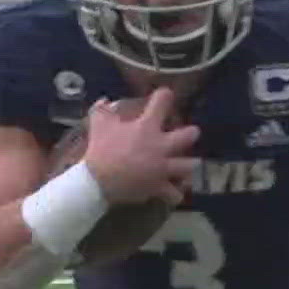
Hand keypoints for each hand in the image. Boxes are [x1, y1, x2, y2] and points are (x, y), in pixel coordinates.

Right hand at [80, 87, 199, 206]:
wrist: (97, 180)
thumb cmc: (100, 150)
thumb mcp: (98, 125)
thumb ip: (102, 111)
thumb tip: (104, 100)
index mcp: (147, 127)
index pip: (162, 102)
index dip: (165, 96)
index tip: (165, 95)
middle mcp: (161, 145)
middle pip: (188, 136)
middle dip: (192, 133)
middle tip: (191, 133)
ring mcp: (163, 167)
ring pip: (188, 166)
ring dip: (189, 165)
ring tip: (187, 165)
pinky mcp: (159, 187)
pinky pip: (174, 194)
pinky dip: (175, 194)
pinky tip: (174, 192)